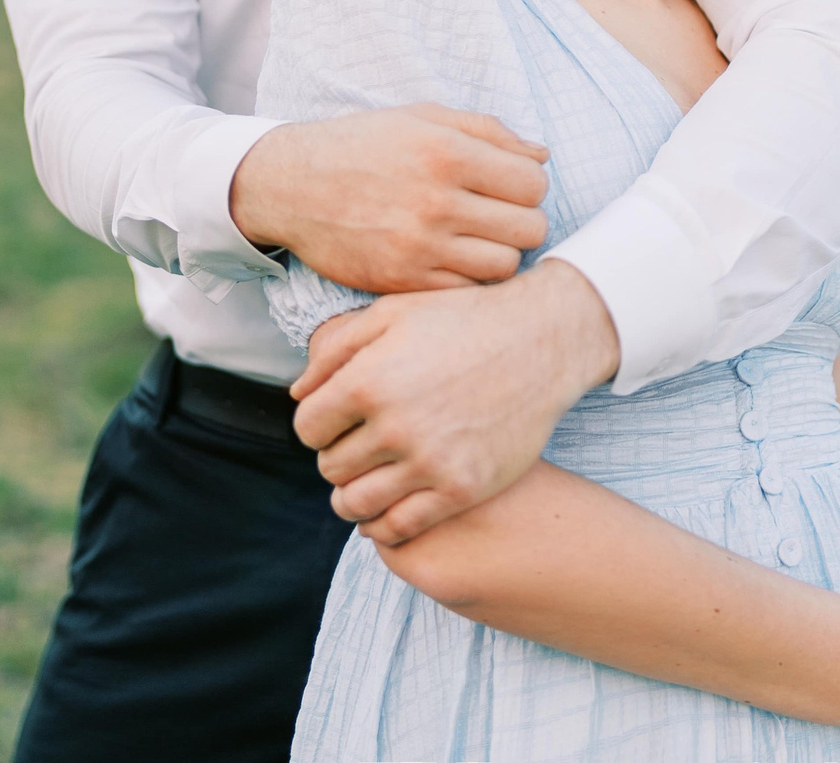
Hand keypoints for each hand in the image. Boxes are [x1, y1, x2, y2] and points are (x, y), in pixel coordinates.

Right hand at [230, 104, 549, 291]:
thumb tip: (542, 157)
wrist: (292, 186)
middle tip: (498, 216)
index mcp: (447, 153)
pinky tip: (452, 259)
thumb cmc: (363, 145)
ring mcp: (420, 247)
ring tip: (477, 239)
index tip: (510, 187)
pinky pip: (466, 290)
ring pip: (504, 265)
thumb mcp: (422, 117)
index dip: (529, 186)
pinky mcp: (403, 281)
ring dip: (499, 253)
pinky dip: (468, 278)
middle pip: (529, 229)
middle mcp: (437, 201)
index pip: (534, 184)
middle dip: (522, 221)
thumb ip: (488, 131)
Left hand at [290, 261, 618, 542]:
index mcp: (369, 380)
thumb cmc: (463, 321)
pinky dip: (383, 525)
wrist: (541, 341)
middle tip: (358, 446)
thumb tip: (298, 393)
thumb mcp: (393, 313)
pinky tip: (389, 507)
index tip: (336, 421)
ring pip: (356, 504)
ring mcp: (430, 461)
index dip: (316, 425)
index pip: (307, 428)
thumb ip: (336, 348)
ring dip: (351, 496)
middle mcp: (394, 425)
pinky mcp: (462, 488)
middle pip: (331, 467)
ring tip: (367, 480)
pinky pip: (401, 527)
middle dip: (336, 457)